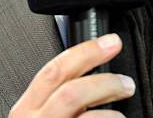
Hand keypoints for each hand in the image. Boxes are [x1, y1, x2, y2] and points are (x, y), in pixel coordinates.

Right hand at [8, 33, 134, 116]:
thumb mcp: (38, 116)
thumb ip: (54, 96)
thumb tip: (91, 71)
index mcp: (26, 110)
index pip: (56, 70)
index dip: (87, 51)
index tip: (111, 42)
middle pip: (73, 92)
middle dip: (105, 82)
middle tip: (127, 84)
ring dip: (113, 114)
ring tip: (121, 116)